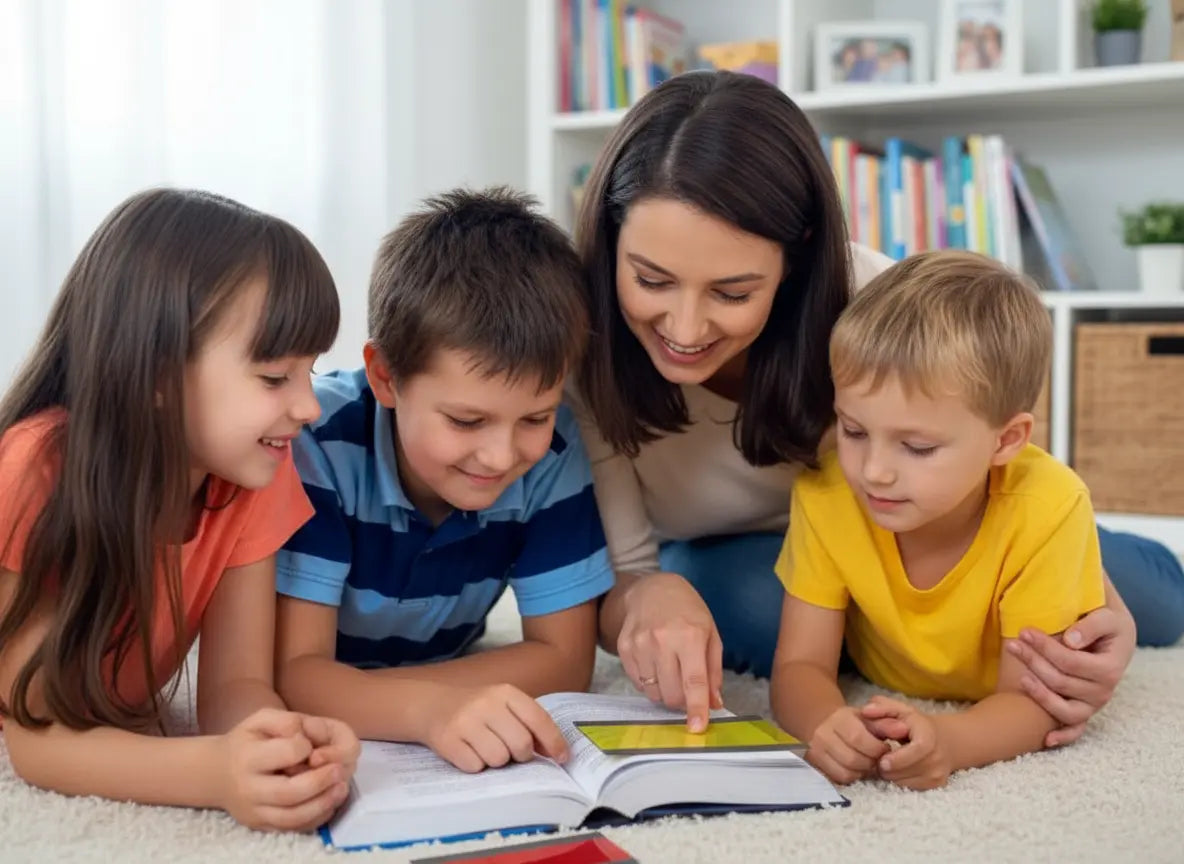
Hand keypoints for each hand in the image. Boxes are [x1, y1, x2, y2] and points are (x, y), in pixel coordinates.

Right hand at [217, 708, 349, 831]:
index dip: (304, 746)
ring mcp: (254, 812)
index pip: (286, 753)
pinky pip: (293, 829)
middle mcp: (248, 789)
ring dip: (323, 803)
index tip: (309, 744)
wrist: (218, 773)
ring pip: (293, 818)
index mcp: (247, 758)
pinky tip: (330, 801)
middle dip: (320, 782)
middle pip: (289, 793)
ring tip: (341, 787)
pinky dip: (317, 817)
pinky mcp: (262, 826)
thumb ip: (286, 720)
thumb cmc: (247, 742)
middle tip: (339, 770)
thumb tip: (304, 736)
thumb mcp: (261, 719)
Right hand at [422, 684, 568, 773]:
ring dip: (496, 761)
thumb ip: (529, 722)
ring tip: (485, 747)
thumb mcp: (503, 705)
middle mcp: (486, 704)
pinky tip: (468, 751)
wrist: (430, 705)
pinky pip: (475, 766)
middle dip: (521, 755)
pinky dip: (475, 764)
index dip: (554, 742)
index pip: (538, 719)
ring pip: (499, 759)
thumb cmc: (476, 709)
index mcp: (505, 692)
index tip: (563, 758)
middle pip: (521, 744)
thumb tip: (556, 751)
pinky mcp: (448, 740)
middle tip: (510, 750)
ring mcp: (465, 722)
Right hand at [617, 572, 723, 731]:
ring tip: (671, 671)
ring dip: (666, 692)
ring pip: (654, 692)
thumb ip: (713, 671)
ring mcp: (640, 644)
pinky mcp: (624, 648)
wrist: (652, 588)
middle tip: (687, 688)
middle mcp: (662, 640)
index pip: (694, 681)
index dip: (696, 707)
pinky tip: (656, 664)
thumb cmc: (687, 611)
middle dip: (683, 701)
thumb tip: (714, 704)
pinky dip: (650, 683)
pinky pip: (638, 683)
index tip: (697, 727)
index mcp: (690, 636)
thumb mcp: (710, 634)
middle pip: (672, 693)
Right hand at [805, 705, 891, 784]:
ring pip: (846, 772)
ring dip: (863, 771)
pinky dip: (853, 776)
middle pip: (852, 758)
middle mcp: (823, 734)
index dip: (876, 748)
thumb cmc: (853, 722)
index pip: (857, 738)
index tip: (885, 749)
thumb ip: (887, 725)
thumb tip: (903, 729)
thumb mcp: (870, 718)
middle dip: (871, 762)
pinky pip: (839, 779)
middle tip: (878, 758)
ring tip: (868, 762)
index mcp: (838, 719)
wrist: (825, 723)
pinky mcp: (815, 764)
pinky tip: (857, 768)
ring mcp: (816, 751)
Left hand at [861, 696, 950, 790]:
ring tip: (886, 761)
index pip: (918, 750)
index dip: (898, 758)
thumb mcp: (901, 710)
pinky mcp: (935, 785)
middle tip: (876, 759)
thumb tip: (866, 711)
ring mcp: (938, 773)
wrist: (946, 741)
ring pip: (904, 782)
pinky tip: (896, 768)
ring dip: (890, 774)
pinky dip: (898, 780)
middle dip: (886, 767)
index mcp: (929, 736)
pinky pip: (908, 787)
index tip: (881, 761)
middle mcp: (937, 757)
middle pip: (906, 771)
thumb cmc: (916, 724)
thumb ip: (882, 707)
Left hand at [1008, 606, 1134, 747]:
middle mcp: (1103, 692)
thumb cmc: (1107, 624)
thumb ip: (1090, 626)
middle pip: (1060, 683)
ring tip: (1019, 677)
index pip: (1070, 662)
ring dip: (1038, 694)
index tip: (1024, 631)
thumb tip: (1070, 641)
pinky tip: (1045, 740)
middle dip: (1034, 662)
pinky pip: (1075, 730)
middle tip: (1013, 644)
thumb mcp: (1106, 617)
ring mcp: (1092, 705)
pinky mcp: (1084, 711)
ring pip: (1062, 709)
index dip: (1045, 648)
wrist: (1115, 637)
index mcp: (1110, 670)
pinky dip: (1062, 736)